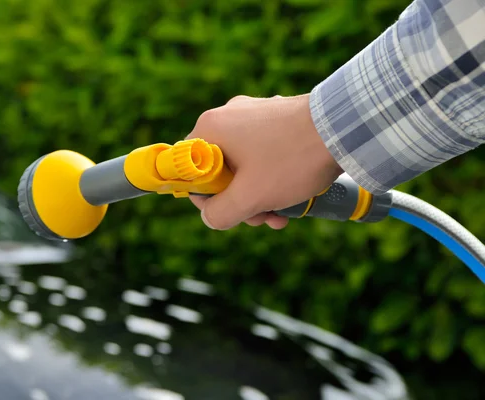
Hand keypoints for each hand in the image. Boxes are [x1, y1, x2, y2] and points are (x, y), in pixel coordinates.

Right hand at [186, 94, 342, 229]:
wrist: (344, 128)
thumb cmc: (292, 160)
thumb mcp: (250, 197)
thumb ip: (220, 214)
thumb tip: (211, 218)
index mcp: (211, 128)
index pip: (189, 169)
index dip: (206, 198)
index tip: (230, 211)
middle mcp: (228, 116)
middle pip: (219, 170)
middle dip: (240, 201)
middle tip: (263, 218)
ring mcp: (253, 114)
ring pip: (243, 165)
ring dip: (259, 194)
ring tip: (283, 213)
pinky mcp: (276, 118)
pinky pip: (263, 153)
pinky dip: (273, 176)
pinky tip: (293, 193)